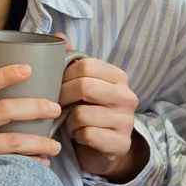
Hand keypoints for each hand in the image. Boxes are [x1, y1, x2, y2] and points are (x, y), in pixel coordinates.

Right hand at [0, 64, 63, 185]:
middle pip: (3, 109)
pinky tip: (41, 165)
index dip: (5, 74)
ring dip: (39, 142)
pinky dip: (28, 164)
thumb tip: (11, 96)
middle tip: (55, 108)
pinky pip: (8, 165)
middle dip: (34, 107)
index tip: (28, 69)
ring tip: (56, 145)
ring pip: (11, 141)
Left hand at [61, 53, 148, 180]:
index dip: (64, 75)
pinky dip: (77, 136)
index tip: (57, 86)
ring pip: (82, 114)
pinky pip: (87, 134)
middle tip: (58, 105)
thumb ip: (73, 61)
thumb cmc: (92, 112)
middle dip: (63, 97)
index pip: (86, 65)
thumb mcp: (84, 85)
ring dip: (69, 121)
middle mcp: (127, 96)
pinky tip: (80, 136)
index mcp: (119, 77)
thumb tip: (58, 35)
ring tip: (71, 124)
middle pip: (84, 86)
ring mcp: (126, 121)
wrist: (107, 149)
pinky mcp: (120, 143)